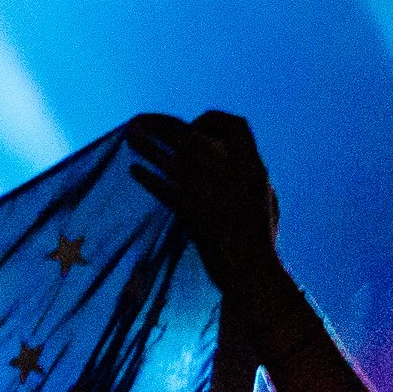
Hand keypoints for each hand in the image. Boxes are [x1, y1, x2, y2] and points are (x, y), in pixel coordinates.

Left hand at [121, 111, 280, 290]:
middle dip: (163, 123)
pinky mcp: (192, 212)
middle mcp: (233, 173)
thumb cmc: (260, 238)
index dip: (210, 119)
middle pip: (193, 133)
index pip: (235, 125)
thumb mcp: (264, 198)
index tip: (191, 125)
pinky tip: (134, 170)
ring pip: (173, 157)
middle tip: (140, 121)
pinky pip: (164, 188)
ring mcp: (212, 191)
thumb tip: (232, 157)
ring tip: (128, 135)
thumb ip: (248, 174)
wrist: (254, 272)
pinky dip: (148, 177)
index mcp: (254, 167)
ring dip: (148, 144)